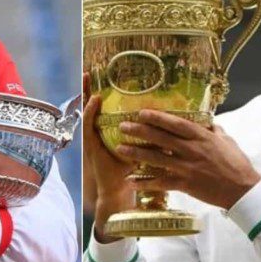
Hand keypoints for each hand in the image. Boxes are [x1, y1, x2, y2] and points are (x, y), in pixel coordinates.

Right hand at [83, 73, 136, 242]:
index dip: (104, 91)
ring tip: (87, 78)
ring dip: (86, 94)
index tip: (104, 74)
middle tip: (90, 70)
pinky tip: (94, 100)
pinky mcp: (91, 146)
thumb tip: (174, 120)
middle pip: (93, 106)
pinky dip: (91, 112)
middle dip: (90, 88)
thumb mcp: (144, 148)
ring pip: (87, 112)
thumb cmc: (134, 171)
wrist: (121, 191)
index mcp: (111, 131)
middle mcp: (100, 132)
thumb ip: (153, 134)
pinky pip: (89, 125)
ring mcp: (93, 138)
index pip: (106, 108)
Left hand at [115, 110, 260, 209]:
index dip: (157, 117)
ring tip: (120, 149)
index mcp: (202, 137)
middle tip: (123, 126)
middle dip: (140, 131)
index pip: (176, 123)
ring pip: (156, 158)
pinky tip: (131, 182)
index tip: (141, 112)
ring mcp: (187, 167)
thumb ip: (214, 131)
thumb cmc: (237, 164)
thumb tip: (206, 122)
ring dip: (136, 153)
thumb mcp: (227, 141)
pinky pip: (161, 182)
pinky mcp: (185, 184)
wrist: (244, 190)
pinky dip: (145, 183)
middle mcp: (192, 150)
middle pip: (161, 138)